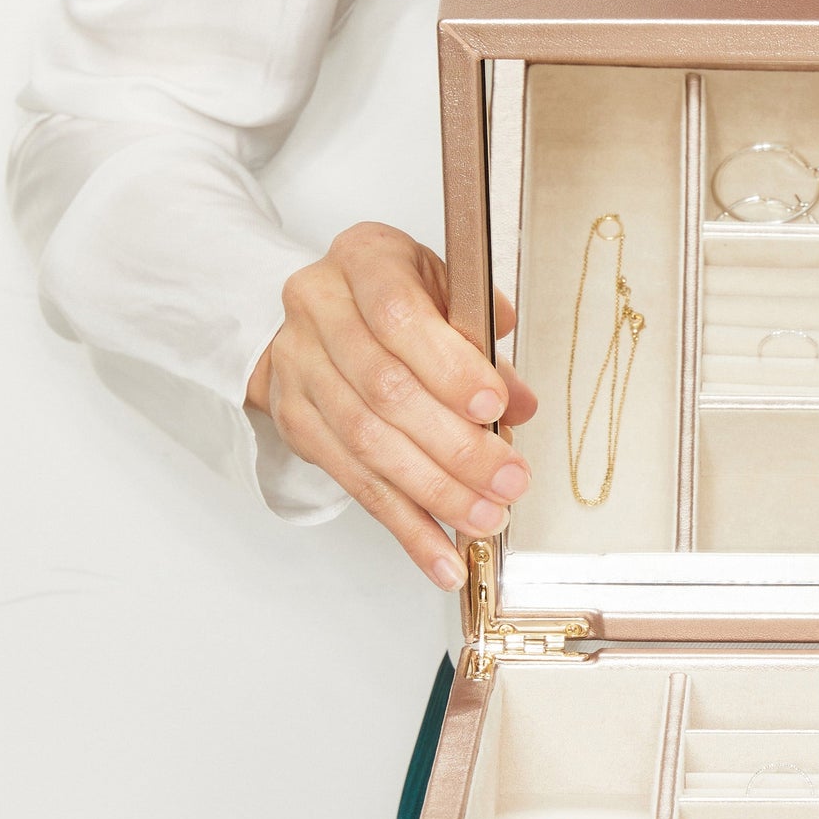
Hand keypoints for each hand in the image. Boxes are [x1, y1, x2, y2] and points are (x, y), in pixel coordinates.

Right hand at [246, 222, 536, 588]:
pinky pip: (355, 484)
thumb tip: (520, 404)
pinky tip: (441, 558)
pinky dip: (405, 527)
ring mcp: (300, 369)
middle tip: (508, 482)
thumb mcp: (446, 292)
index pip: (399, 317)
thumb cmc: (398, 297)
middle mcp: (319, 310)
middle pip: (386, 391)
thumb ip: (484, 341)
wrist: (319, 312)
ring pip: (367, 445)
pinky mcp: (298, 424)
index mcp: (364, 260)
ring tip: (485, 521)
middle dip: (455, 447)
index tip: (493, 408)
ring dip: (434, 493)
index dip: (448, 368)